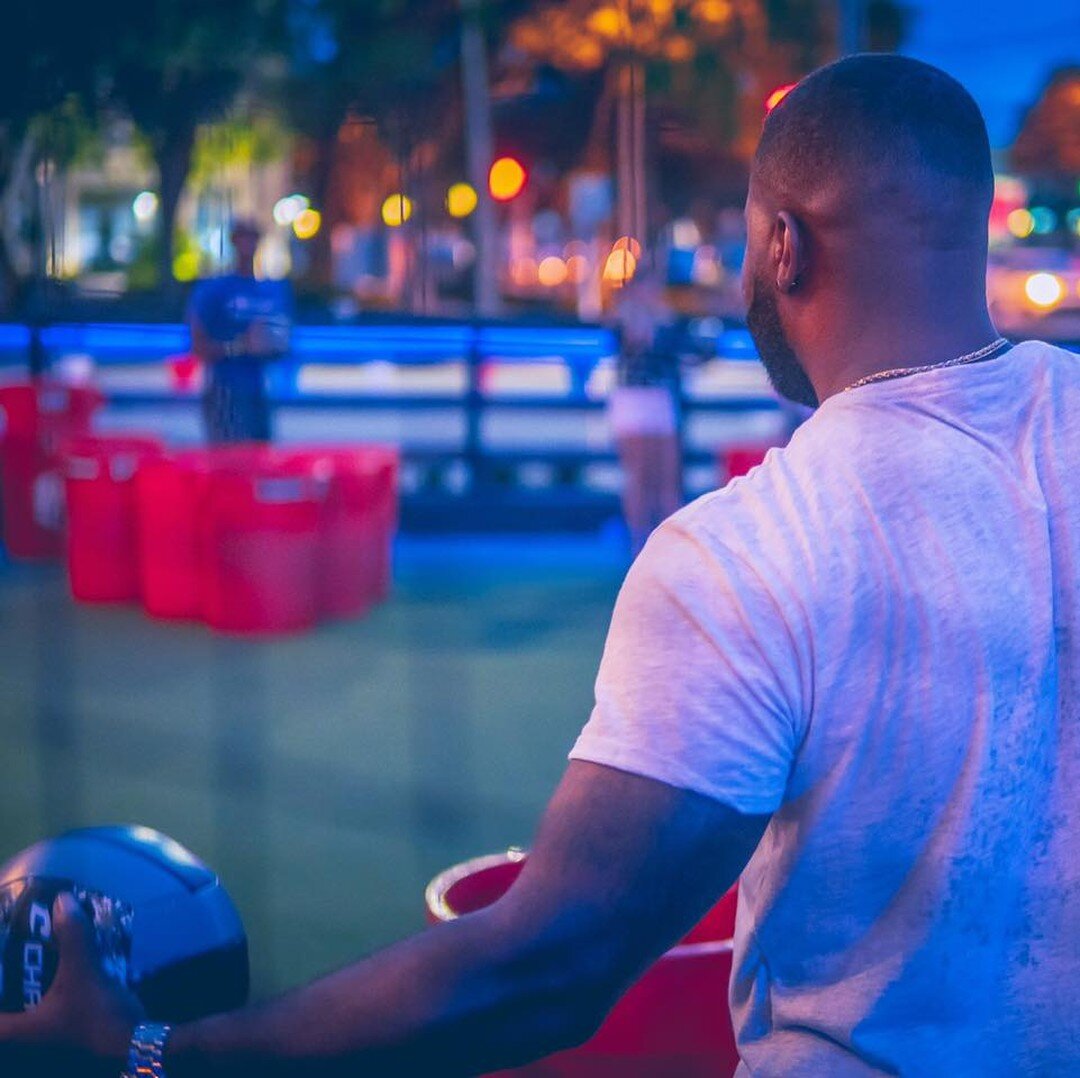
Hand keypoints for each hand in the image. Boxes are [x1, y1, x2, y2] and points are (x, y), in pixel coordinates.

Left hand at [0, 893, 143, 1076]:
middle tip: (12, 954)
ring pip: (25, 1004)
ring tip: (30, 953)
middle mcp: (28, 1031)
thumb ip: (71, 936)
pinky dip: (47, 984)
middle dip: (8, 983)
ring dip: (26, 983)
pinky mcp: (66, 1021)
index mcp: (20, 1027)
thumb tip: (61, 899)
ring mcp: (48, 1028)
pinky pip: (46, 1000)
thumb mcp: (82, 971)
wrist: (133, 1035)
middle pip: (4, 1010)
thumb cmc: (96, 1013)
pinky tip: (58, 963)